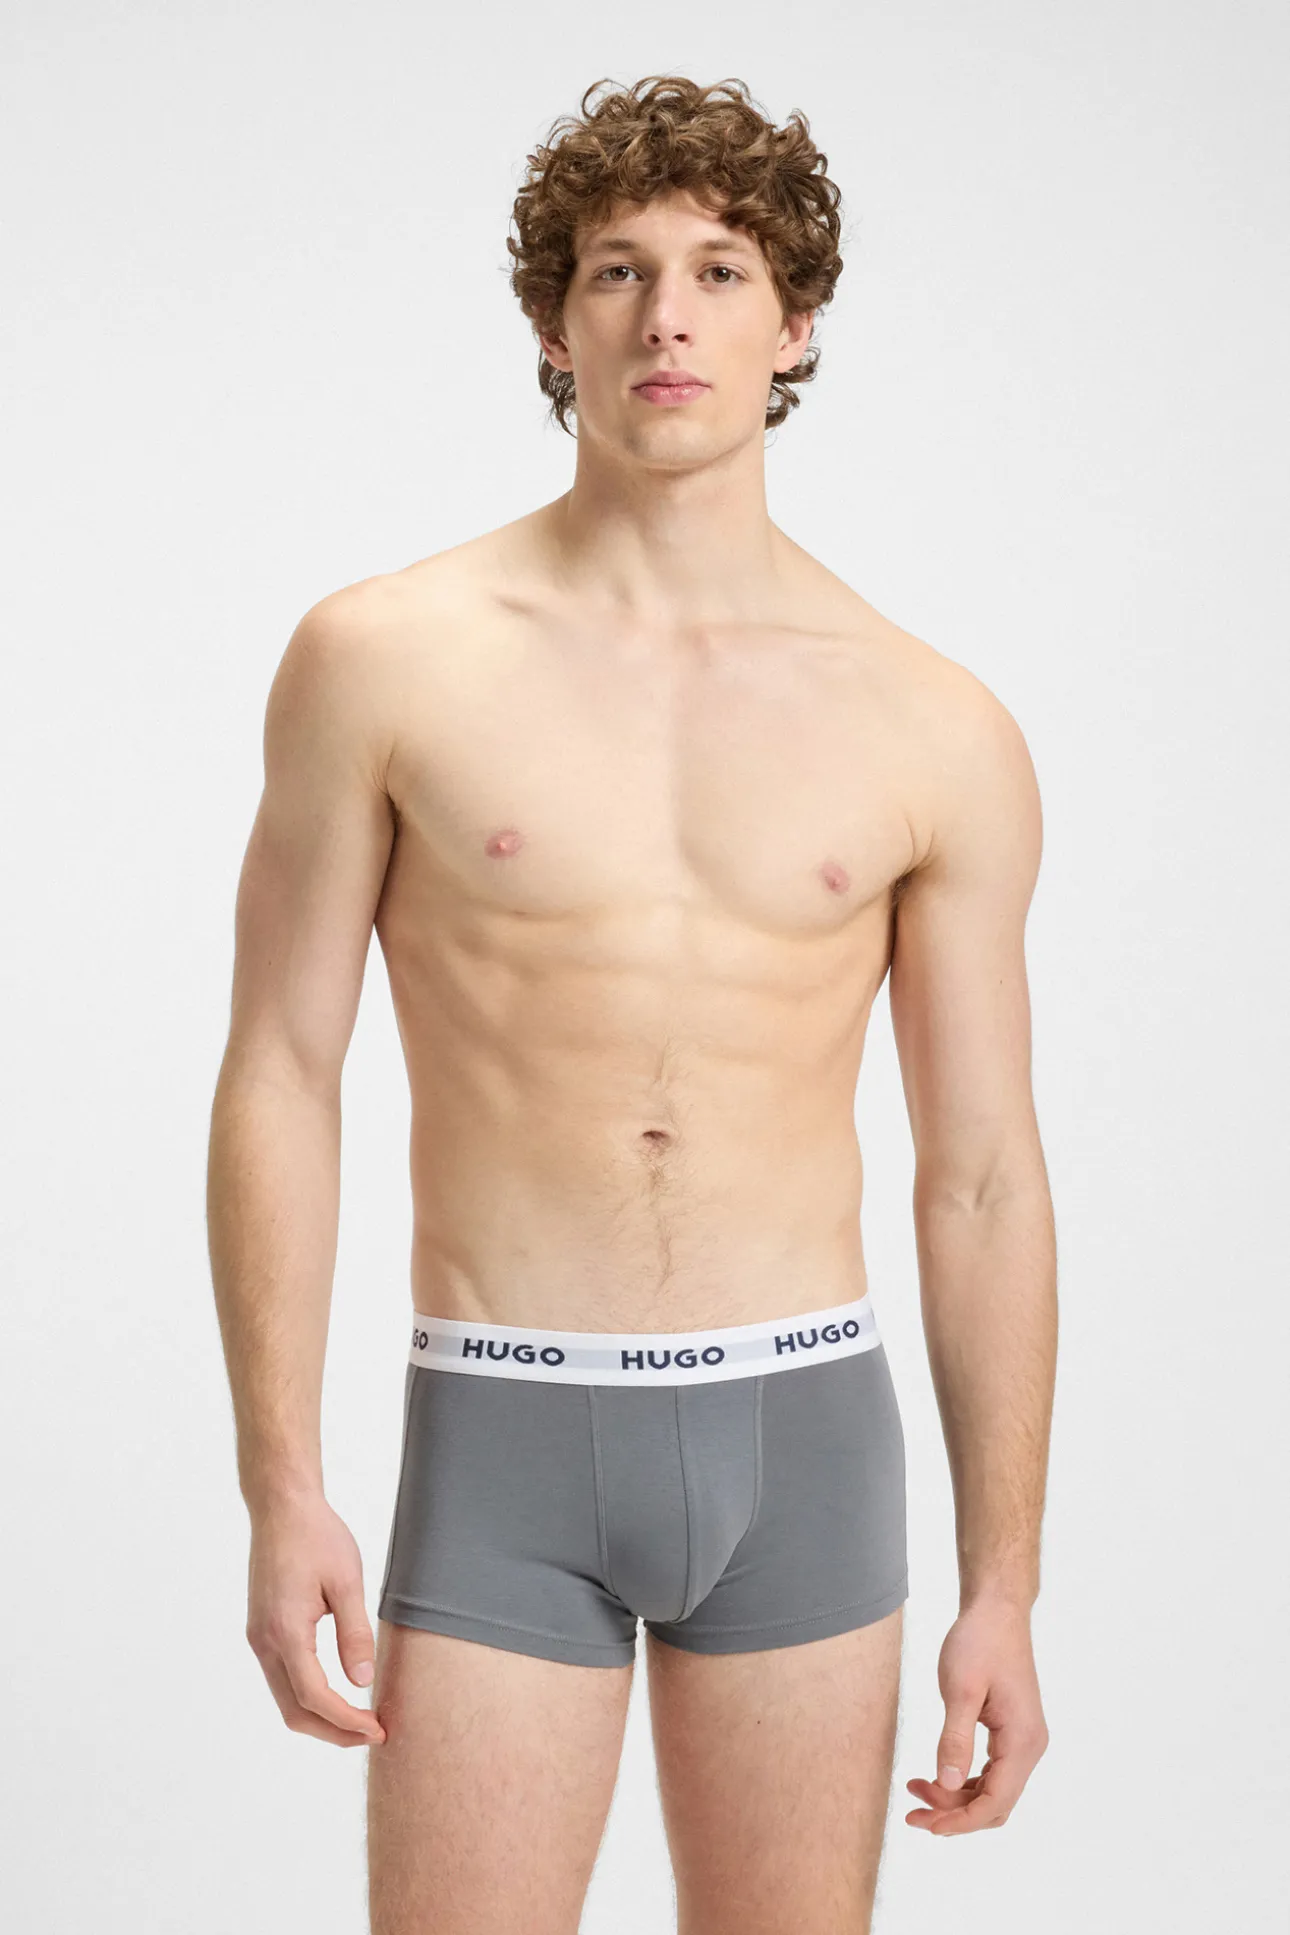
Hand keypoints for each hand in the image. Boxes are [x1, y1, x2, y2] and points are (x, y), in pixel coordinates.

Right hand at [245, 1493, 386, 1747]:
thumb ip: (354, 1634)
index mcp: (285, 1632)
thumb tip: (362, 1683)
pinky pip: (281, 1679)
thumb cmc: (317, 1536)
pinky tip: (336, 1695)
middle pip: (294, 1711)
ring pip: (285, 1699)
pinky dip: (307, 1697)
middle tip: (373, 1734)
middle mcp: (264, 1642)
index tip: (378, 1730)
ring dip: (320, 1718)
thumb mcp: (347, 1582)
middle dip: (333, 1731)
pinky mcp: (261, 1632)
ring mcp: (258, 1639)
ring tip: (359, 1720)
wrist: (282, 1508)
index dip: (346, 1722)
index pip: (315, 1697)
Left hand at [905, 1597, 1047, 1834]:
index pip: (995, 1802)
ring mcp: (1022, 1741)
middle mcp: (1029, 1747)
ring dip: (955, 1798)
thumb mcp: (960, 1688)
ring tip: (916, 1788)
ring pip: (992, 1791)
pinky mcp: (1011, 1733)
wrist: (996, 1611)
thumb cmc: (979, 1641)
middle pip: (994, 1804)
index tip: (925, 1824)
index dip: (960, 1820)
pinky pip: (990, 1773)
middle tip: (913, 1811)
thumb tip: (946, 1783)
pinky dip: (963, 1780)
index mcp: (1022, 1740)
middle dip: (954, 1813)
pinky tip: (935, 1775)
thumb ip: (954, 1738)